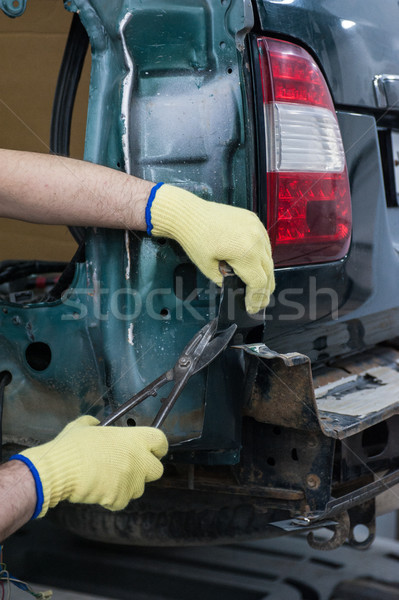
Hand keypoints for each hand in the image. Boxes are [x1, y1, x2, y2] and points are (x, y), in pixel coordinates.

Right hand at [10, 416, 167, 516]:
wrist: (62, 469)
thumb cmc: (73, 445)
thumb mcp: (83, 425)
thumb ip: (94, 423)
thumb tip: (95, 423)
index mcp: (134, 439)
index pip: (161, 442)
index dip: (157, 447)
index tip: (151, 450)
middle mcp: (138, 460)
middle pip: (157, 469)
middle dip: (146, 470)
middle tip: (129, 467)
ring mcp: (131, 481)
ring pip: (139, 488)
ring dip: (128, 485)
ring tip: (108, 480)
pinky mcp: (120, 498)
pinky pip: (121, 501)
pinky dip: (112, 499)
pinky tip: (98, 490)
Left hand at [147, 184, 274, 313]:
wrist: (189, 214)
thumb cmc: (195, 239)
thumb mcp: (209, 268)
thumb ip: (226, 281)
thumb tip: (237, 288)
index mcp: (245, 253)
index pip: (259, 282)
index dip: (257, 298)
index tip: (252, 308)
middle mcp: (256, 240)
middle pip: (268, 272)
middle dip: (264, 290)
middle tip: (258, 302)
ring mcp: (257, 228)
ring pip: (269, 258)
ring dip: (264, 273)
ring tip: (257, 285)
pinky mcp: (254, 220)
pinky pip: (264, 243)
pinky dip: (261, 256)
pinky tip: (254, 264)